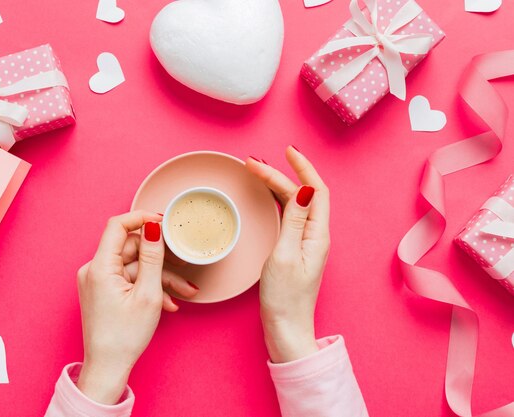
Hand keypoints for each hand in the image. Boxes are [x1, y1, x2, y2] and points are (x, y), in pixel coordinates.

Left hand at [76, 211, 197, 403]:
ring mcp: (98, 281)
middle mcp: (94, 270)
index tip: (163, 222)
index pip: (118, 226)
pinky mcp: (103, 291)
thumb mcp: (148, 294)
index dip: (142, 218)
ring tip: (183, 293)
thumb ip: (152, 257)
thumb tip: (154, 227)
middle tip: (184, 269)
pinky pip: (129, 280)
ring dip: (160, 278)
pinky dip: (148, 287)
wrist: (108, 368)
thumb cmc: (124, 337)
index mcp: (100, 267)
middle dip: (160, 259)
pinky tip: (167, 303)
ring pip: (134, 267)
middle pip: (131, 248)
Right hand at [246, 146, 330, 362]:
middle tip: (253, 163)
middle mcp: (314, 235)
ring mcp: (305, 242)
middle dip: (280, 174)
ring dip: (277, 185)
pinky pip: (288, 216)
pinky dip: (277, 201)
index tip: (288, 151)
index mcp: (317, 234)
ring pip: (294, 204)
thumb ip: (293, 221)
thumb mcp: (285, 255)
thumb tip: (304, 189)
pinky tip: (266, 196)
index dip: (304, 167)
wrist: (286, 328)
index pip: (317, 190)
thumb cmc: (284, 297)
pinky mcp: (295, 249)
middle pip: (302, 194)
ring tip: (256, 172)